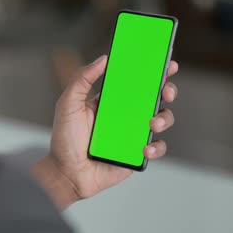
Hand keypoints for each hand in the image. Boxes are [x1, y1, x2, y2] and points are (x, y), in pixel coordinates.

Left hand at [32, 55, 179, 209]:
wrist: (66, 174)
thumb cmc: (64, 140)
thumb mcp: (68, 104)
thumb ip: (82, 79)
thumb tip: (104, 59)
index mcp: (111, 100)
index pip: (135, 80)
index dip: (153, 70)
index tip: (166, 62)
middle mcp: (125, 115)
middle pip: (155, 97)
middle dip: (167, 90)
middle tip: (165, 91)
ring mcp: (133, 134)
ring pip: (162, 120)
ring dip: (164, 118)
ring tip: (153, 124)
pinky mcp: (136, 154)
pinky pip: (156, 148)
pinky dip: (156, 147)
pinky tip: (144, 149)